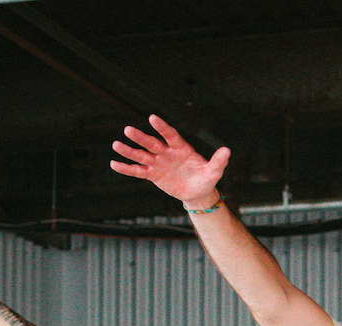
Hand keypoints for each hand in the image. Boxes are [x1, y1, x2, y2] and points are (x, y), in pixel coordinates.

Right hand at [110, 115, 228, 206]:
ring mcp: (158, 163)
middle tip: (128, 130)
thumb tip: (227, 151)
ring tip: (116, 145)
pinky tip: (114, 164)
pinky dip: (127, 168)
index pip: (170, 135)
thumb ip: (218, 161)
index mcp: (181, 148)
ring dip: (129, 151)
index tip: (153, 118)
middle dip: (140, 138)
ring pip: (142, 155)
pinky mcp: (153, 175)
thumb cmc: (205, 179)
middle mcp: (167, 152)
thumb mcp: (214, 172)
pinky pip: (138, 171)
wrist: (198, 192)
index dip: (162, 127)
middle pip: (151, 143)